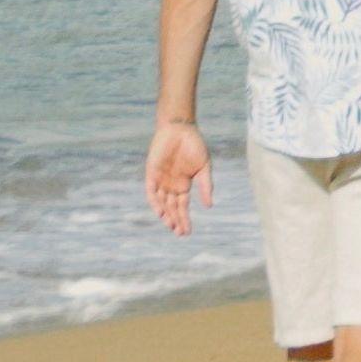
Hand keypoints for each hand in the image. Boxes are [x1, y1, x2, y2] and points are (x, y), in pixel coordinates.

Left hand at [143, 118, 209, 235]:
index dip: (184, 220)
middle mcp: (171, 185)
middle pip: (172, 208)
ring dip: (165, 214)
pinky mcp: (152, 172)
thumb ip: (206, 185)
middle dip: (175, 221)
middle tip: (179, 233)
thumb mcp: (204, 167)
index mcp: (183, 185)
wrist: (180, 128)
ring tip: (170, 225)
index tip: (187, 232)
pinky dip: (155, 201)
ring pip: (161, 202)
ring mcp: (161, 180)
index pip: (182, 207)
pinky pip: (151, 191)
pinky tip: (160, 212)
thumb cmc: (194, 145)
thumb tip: (209, 206)